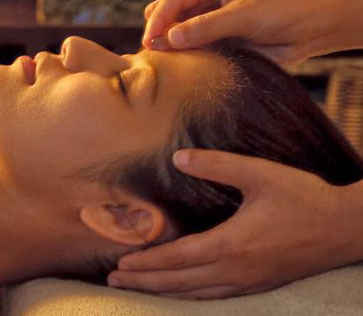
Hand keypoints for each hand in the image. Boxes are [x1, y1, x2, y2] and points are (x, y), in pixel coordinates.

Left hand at [107, 149, 362, 298]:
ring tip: (137, 288)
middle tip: (114, 281)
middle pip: (179, 282)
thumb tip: (179, 157)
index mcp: (230, 245)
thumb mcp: (260, 174)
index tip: (120, 264)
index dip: (146, 263)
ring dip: (163, 291)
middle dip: (144, 282)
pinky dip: (191, 296)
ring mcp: (249, 281)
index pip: (177, 259)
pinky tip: (182, 293)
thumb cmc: (304, 198)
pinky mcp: (261, 284)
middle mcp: (236, 269)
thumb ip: (218, 164)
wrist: (347, 228)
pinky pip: (216, 296)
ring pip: (195, 294)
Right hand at [142, 0, 321, 65]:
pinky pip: (190, 44)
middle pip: (170, 10)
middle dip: (159, 28)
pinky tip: (176, 63)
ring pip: (177, 28)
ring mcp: (209, 16)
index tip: (149, 39)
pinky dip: (182, 52)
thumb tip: (169, 38)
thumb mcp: (243, 17)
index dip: (160, 18)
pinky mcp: (215, 35)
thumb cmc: (282, 13)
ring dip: (169, 42)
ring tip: (160, 58)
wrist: (311, 29)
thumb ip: (206, 27)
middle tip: (151, 50)